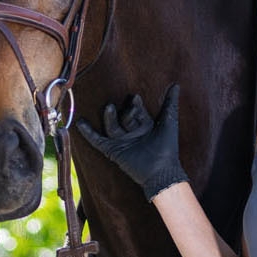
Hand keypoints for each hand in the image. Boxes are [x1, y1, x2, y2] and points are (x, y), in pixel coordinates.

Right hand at [76, 83, 186, 198]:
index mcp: (145, 125)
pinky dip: (89, 133)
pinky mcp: (113, 151)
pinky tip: (81, 123)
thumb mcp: (169, 122)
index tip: (135, 98)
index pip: (137, 111)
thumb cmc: (168, 148)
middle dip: (124, 112)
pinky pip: (98, 141)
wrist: (161, 171)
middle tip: (125, 105)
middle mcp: (132, 132)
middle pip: (123, 117)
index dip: (136, 105)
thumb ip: (170, 104)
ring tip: (109, 108)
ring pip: (112, 126)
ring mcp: (122, 142)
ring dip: (109, 117)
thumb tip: (176, 85)